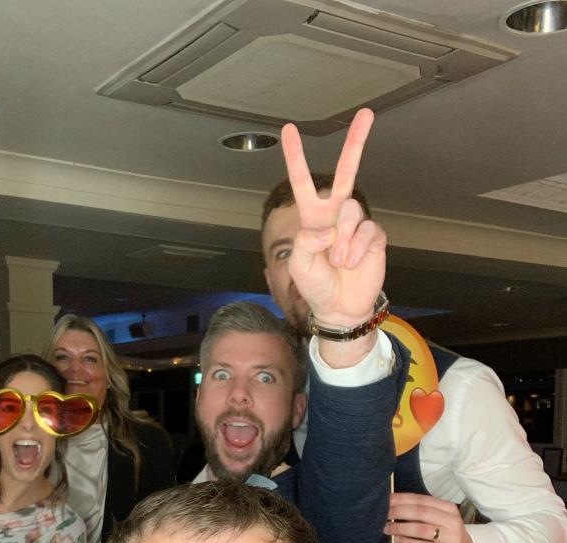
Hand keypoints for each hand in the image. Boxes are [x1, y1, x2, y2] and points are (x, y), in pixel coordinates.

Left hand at [281, 109, 385, 328]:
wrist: (339, 308)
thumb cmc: (315, 285)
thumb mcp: (299, 265)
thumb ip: (308, 241)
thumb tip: (332, 228)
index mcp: (312, 217)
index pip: (302, 182)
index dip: (296, 157)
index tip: (289, 130)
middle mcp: (335, 215)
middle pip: (346, 172)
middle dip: (355, 143)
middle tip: (366, 114)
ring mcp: (356, 225)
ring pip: (353, 212)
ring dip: (344, 240)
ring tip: (339, 261)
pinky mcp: (374, 237)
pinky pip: (368, 232)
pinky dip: (358, 249)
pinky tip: (353, 263)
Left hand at [384, 493, 476, 542]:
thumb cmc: (446, 533)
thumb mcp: (439, 518)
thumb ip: (421, 511)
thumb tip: (393, 505)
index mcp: (448, 507)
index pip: (421, 499)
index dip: (402, 499)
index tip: (386, 500)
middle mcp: (452, 520)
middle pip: (420, 512)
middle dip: (398, 512)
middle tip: (383, 514)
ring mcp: (452, 537)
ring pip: (420, 529)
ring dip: (400, 528)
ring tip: (386, 528)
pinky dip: (407, 542)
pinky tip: (397, 540)